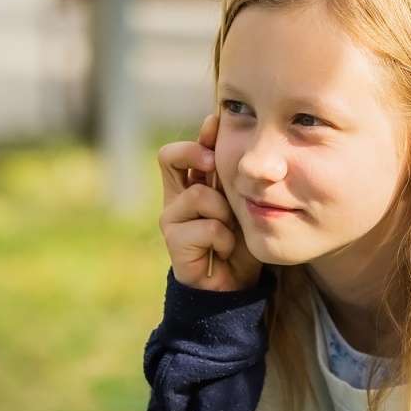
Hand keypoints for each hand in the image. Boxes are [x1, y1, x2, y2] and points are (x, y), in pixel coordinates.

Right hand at [158, 114, 260, 290]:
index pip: (182, 149)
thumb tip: (233, 140)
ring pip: (198, 195)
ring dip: (223, 211)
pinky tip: (225, 249)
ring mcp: (171, 220)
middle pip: (168, 155)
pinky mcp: (174, 243)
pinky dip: (223, 237)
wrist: (234, 284)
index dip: (199, 136)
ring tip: (230, 228)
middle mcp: (175, 198)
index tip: (217, 126)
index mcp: (189, 184)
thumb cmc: (240, 239)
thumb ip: (234, 176)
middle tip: (213, 163)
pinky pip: (206, 227)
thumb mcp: (241, 202)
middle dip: (195, 153)